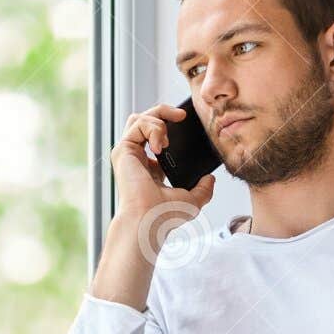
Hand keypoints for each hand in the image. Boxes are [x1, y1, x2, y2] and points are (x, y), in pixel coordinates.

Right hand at [107, 103, 216, 231]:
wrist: (148, 221)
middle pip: (145, 121)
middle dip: (163, 111)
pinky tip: (160, 145)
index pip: (157, 138)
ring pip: (138, 118)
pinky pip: (138, 124)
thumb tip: (210, 178)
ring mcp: (128, 154)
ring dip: (158, 118)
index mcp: (150, 169)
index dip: (170, 127)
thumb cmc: (163, 217)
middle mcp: (137, 159)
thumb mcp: (191, 201)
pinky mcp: (123, 151)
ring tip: (169, 137)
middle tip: (182, 115)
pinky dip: (153, 127)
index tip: (185, 125)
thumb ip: (203, 189)